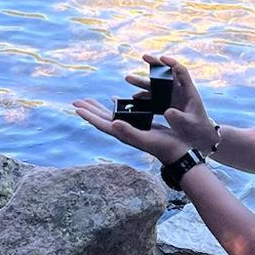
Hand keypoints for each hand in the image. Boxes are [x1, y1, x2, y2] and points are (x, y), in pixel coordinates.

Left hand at [72, 96, 189, 163]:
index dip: (89, 116)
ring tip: (89, 100)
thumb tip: (113, 124)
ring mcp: (132, 128)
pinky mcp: (140, 125)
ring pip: (111, 116)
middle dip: (89, 110)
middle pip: (102, 119)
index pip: (101, 124)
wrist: (178, 153)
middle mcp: (124, 131)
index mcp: (123, 134)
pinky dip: (116, 106)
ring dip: (99, 108)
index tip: (76, 108)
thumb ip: (130, 132)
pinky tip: (115, 101)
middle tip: (76, 101)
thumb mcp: (147, 139)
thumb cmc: (164, 147)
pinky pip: (124, 113)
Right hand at [123, 54, 216, 154]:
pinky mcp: (166, 105)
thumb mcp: (189, 123)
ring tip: (129, 78)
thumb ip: (179, 118)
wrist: (200, 136)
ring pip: (156, 85)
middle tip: (144, 56)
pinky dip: (144, 96)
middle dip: (155, 65)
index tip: (162, 58)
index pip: (181, 72)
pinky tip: (135, 98)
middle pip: (166, 74)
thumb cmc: (198, 128)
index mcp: (188, 92)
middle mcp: (179, 91)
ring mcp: (172, 97)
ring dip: (143, 82)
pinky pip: (153, 97)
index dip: (172, 63)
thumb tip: (167, 111)